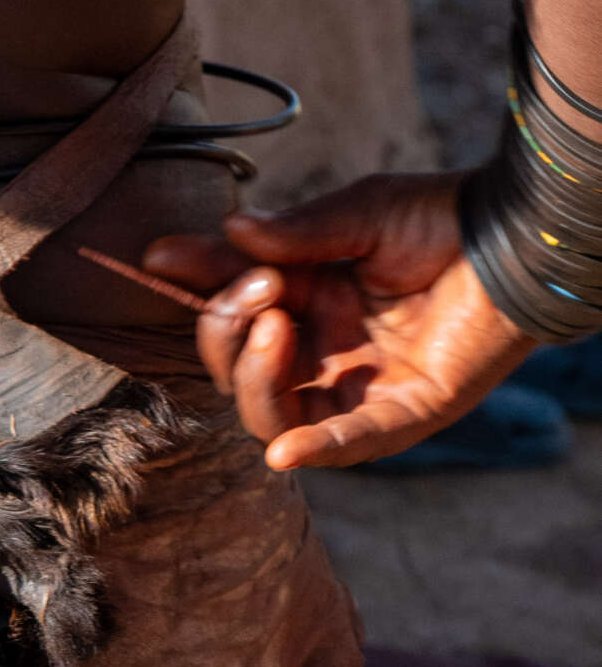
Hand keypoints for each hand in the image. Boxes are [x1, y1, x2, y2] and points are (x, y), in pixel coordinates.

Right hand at [144, 173, 536, 469]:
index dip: (194, 282)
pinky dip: (314, 450)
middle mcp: (323, 348)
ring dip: (255, 377)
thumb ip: (294, 234)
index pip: (231, 301)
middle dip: (223, 326)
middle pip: (239, 369)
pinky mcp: (404, 413)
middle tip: (257, 284)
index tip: (157, 258)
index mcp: (305, 297)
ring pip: (275, 414)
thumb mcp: (355, 215)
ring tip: (272, 323)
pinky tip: (283, 450)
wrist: (508, 241)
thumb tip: (228, 235)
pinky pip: (350, 444)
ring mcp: (359, 386)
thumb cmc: (436, 219)